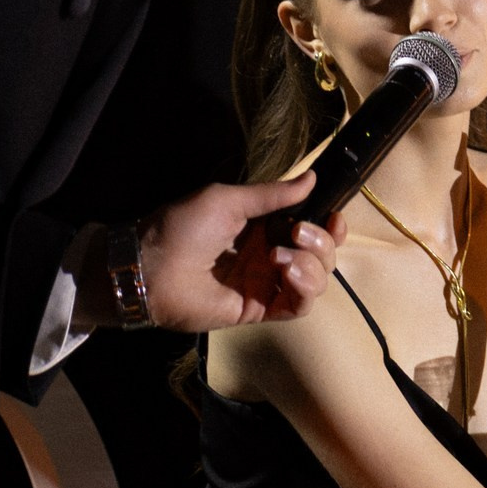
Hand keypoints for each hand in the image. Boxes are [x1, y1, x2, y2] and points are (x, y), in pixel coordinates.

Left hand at [138, 177, 346, 329]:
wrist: (153, 269)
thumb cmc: (184, 227)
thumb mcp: (228, 200)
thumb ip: (272, 195)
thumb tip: (312, 177)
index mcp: (264, 226)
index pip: (311, 226)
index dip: (329, 224)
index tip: (333, 216)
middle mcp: (271, 254)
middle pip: (321, 253)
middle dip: (321, 241)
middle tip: (297, 233)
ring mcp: (267, 284)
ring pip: (316, 279)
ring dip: (311, 265)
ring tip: (280, 258)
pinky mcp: (260, 310)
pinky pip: (298, 307)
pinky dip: (304, 290)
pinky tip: (287, 274)